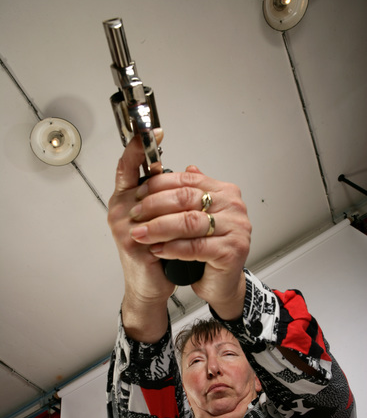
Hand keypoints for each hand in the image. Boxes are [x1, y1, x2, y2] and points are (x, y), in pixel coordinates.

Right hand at [108, 130, 174, 341]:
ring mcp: (123, 225)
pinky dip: (179, 221)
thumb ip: (168, 195)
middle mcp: (120, 209)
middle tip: (184, 161)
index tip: (154, 132)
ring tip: (200, 195)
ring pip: (157, 200)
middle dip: (166, 171)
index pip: (127, 167)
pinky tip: (194, 218)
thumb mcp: (162, 219)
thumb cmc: (155, 253)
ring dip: (180, 198)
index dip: (138, 148)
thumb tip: (188, 170)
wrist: (149, 285)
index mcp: (125, 200)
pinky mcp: (132, 242)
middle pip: (147, 180)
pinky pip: (160, 225)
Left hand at [129, 161, 251, 319]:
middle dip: (155, 206)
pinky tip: (157, 250)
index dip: (159, 185)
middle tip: (135, 214)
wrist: (220, 283)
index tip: (138, 194)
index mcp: (224, 192)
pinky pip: (195, 246)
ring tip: (141, 233)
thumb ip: (184, 196)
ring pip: (189, 222)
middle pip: (186, 198)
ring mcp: (236, 228)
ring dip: (159, 228)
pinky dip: (172, 248)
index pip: (187, 180)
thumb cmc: (208, 251)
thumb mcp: (193, 218)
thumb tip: (159, 173)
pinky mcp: (232, 251)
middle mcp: (233, 207)